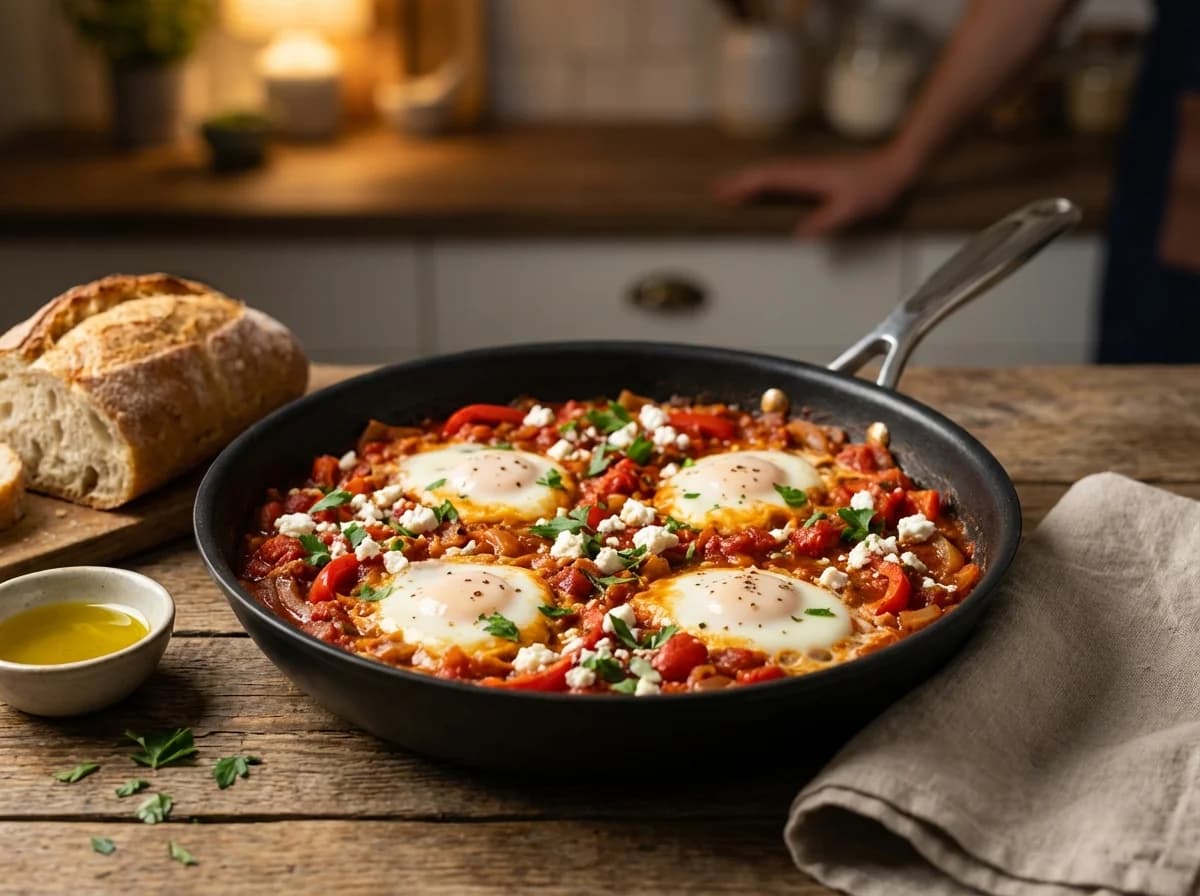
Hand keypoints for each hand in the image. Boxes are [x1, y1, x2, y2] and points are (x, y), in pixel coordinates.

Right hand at [714, 149, 917, 237]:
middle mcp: (804, 170)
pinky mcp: (816, 175)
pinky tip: (763, 189)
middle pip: (763, 173)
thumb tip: (799, 234)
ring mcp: (809, 171)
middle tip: (715, 192)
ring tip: (730, 190)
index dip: (744, 186)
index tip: (723, 194)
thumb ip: (825, 221)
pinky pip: (782, 177)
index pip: (768, 179)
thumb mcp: (851, 208)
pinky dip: (765, 182)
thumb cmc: (875, 186)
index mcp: (807, 177)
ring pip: (771, 173)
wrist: (896, 167)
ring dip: (749, 180)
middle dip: (738, 182)